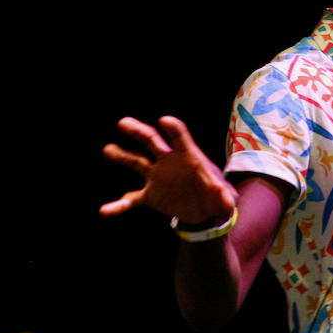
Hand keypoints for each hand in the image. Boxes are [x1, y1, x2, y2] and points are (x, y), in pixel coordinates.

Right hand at [100, 116, 235, 225]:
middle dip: (139, 131)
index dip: (173, 129)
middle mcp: (169, 161)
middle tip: (123, 123)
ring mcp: (156, 177)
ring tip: (108, 150)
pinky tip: (106, 211)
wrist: (206, 211)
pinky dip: (119, 205)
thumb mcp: (225, 198)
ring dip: (122, 155)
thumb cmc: (217, 196)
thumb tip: (227, 201)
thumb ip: (225, 197)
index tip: (164, 121)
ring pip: (136, 161)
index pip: (180, 137)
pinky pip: (131, 199)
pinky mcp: (150, 195)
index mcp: (189, 155)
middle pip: (151, 141)